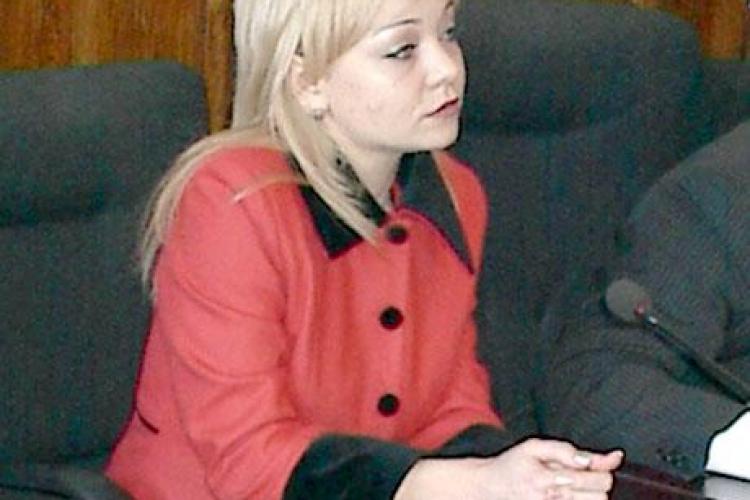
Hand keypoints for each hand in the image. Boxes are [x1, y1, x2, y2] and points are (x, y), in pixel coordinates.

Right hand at [395, 438, 622, 499]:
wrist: (490, 486)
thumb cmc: (512, 464)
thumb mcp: (533, 447)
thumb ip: (564, 450)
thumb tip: (591, 458)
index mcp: (549, 477)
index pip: (595, 477)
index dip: (604, 468)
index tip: (605, 461)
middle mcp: (553, 498)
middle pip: (601, 494)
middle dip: (599, 481)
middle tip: (584, 473)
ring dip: (592, 494)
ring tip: (575, 485)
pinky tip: (574, 494)